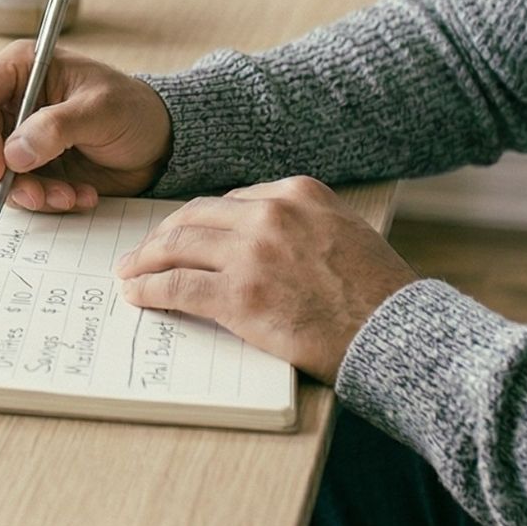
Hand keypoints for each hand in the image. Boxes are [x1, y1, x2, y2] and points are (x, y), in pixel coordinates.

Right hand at [0, 40, 172, 212]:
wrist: (157, 144)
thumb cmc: (133, 110)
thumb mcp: (102, 110)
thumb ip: (57, 128)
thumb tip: (13, 154)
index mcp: (22, 69)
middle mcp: (11, 102)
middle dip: (3, 175)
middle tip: (37, 195)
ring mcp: (17, 137)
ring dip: (27, 193)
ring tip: (69, 196)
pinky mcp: (29, 168)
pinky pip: (17, 192)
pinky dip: (43, 201)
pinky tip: (78, 196)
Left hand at [113, 175, 417, 381]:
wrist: (395, 333)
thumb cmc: (378, 294)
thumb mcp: (345, 231)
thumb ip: (302, 223)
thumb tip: (259, 237)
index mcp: (297, 192)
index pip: (230, 201)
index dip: (201, 221)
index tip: (184, 233)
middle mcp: (270, 213)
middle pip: (196, 217)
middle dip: (163, 235)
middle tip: (143, 251)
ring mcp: (252, 252)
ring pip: (178, 246)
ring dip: (146, 259)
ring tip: (130, 271)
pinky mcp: (239, 295)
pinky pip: (178, 285)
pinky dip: (150, 289)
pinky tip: (138, 294)